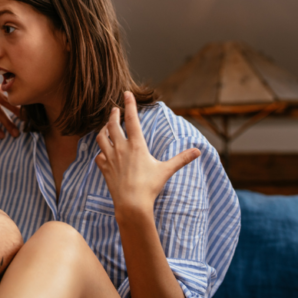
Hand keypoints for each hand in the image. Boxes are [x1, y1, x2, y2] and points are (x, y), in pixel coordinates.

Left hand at [95, 91, 199, 212]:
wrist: (131, 204)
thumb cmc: (149, 187)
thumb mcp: (166, 170)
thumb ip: (181, 159)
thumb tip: (198, 151)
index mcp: (137, 145)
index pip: (132, 119)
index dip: (129, 104)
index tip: (126, 93)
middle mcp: (121, 148)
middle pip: (113, 125)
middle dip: (113, 115)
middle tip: (115, 109)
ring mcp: (110, 158)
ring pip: (101, 138)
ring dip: (103, 130)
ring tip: (106, 127)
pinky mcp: (104, 168)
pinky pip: (98, 156)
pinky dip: (101, 152)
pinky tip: (104, 152)